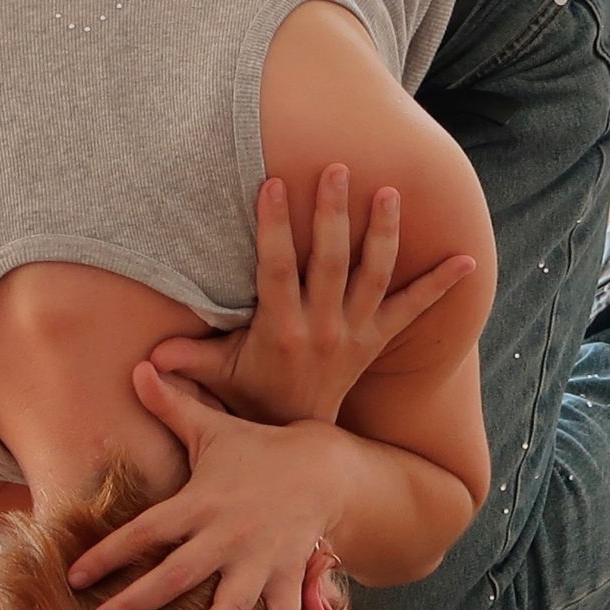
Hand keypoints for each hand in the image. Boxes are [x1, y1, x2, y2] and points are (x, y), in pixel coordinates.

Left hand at [69, 362, 346, 609]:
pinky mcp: (286, 578)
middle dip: (139, 601)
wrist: (325, 465)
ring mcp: (260, 561)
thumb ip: (172, 406)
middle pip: (178, 574)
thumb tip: (137, 366)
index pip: (147, 530)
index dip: (109, 552)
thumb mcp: (214, 428)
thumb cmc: (258, 450)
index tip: (74, 578)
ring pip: (230, 607)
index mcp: (202, 502)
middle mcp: (229, 535)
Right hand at [150, 164, 476, 425]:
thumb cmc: (252, 397)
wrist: (302, 442)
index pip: (276, 269)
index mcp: (282, 329)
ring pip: (374, 276)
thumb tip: (140, 366)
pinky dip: (441, 286)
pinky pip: (414, 310)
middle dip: (333, 214)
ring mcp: (355, 333)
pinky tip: (469, 260)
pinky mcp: (378, 339)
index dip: (273, 227)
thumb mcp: (217, 379)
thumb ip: (184, 367)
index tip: (273, 184)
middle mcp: (324, 328)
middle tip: (339, 168)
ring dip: (384, 234)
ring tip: (392, 193)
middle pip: (330, 262)